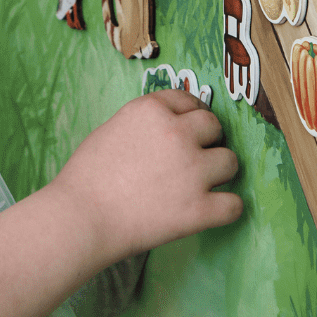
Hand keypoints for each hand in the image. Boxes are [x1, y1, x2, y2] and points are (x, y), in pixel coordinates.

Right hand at [49, 89, 241, 263]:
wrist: (81, 216)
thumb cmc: (86, 175)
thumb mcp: (113, 128)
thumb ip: (145, 124)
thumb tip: (165, 130)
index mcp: (153, 109)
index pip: (189, 100)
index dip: (193, 114)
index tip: (194, 127)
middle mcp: (178, 133)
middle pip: (214, 127)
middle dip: (209, 140)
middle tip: (198, 156)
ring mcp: (192, 170)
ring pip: (230, 162)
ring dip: (220, 172)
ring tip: (205, 184)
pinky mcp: (200, 209)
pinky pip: (234, 204)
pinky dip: (226, 208)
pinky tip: (214, 210)